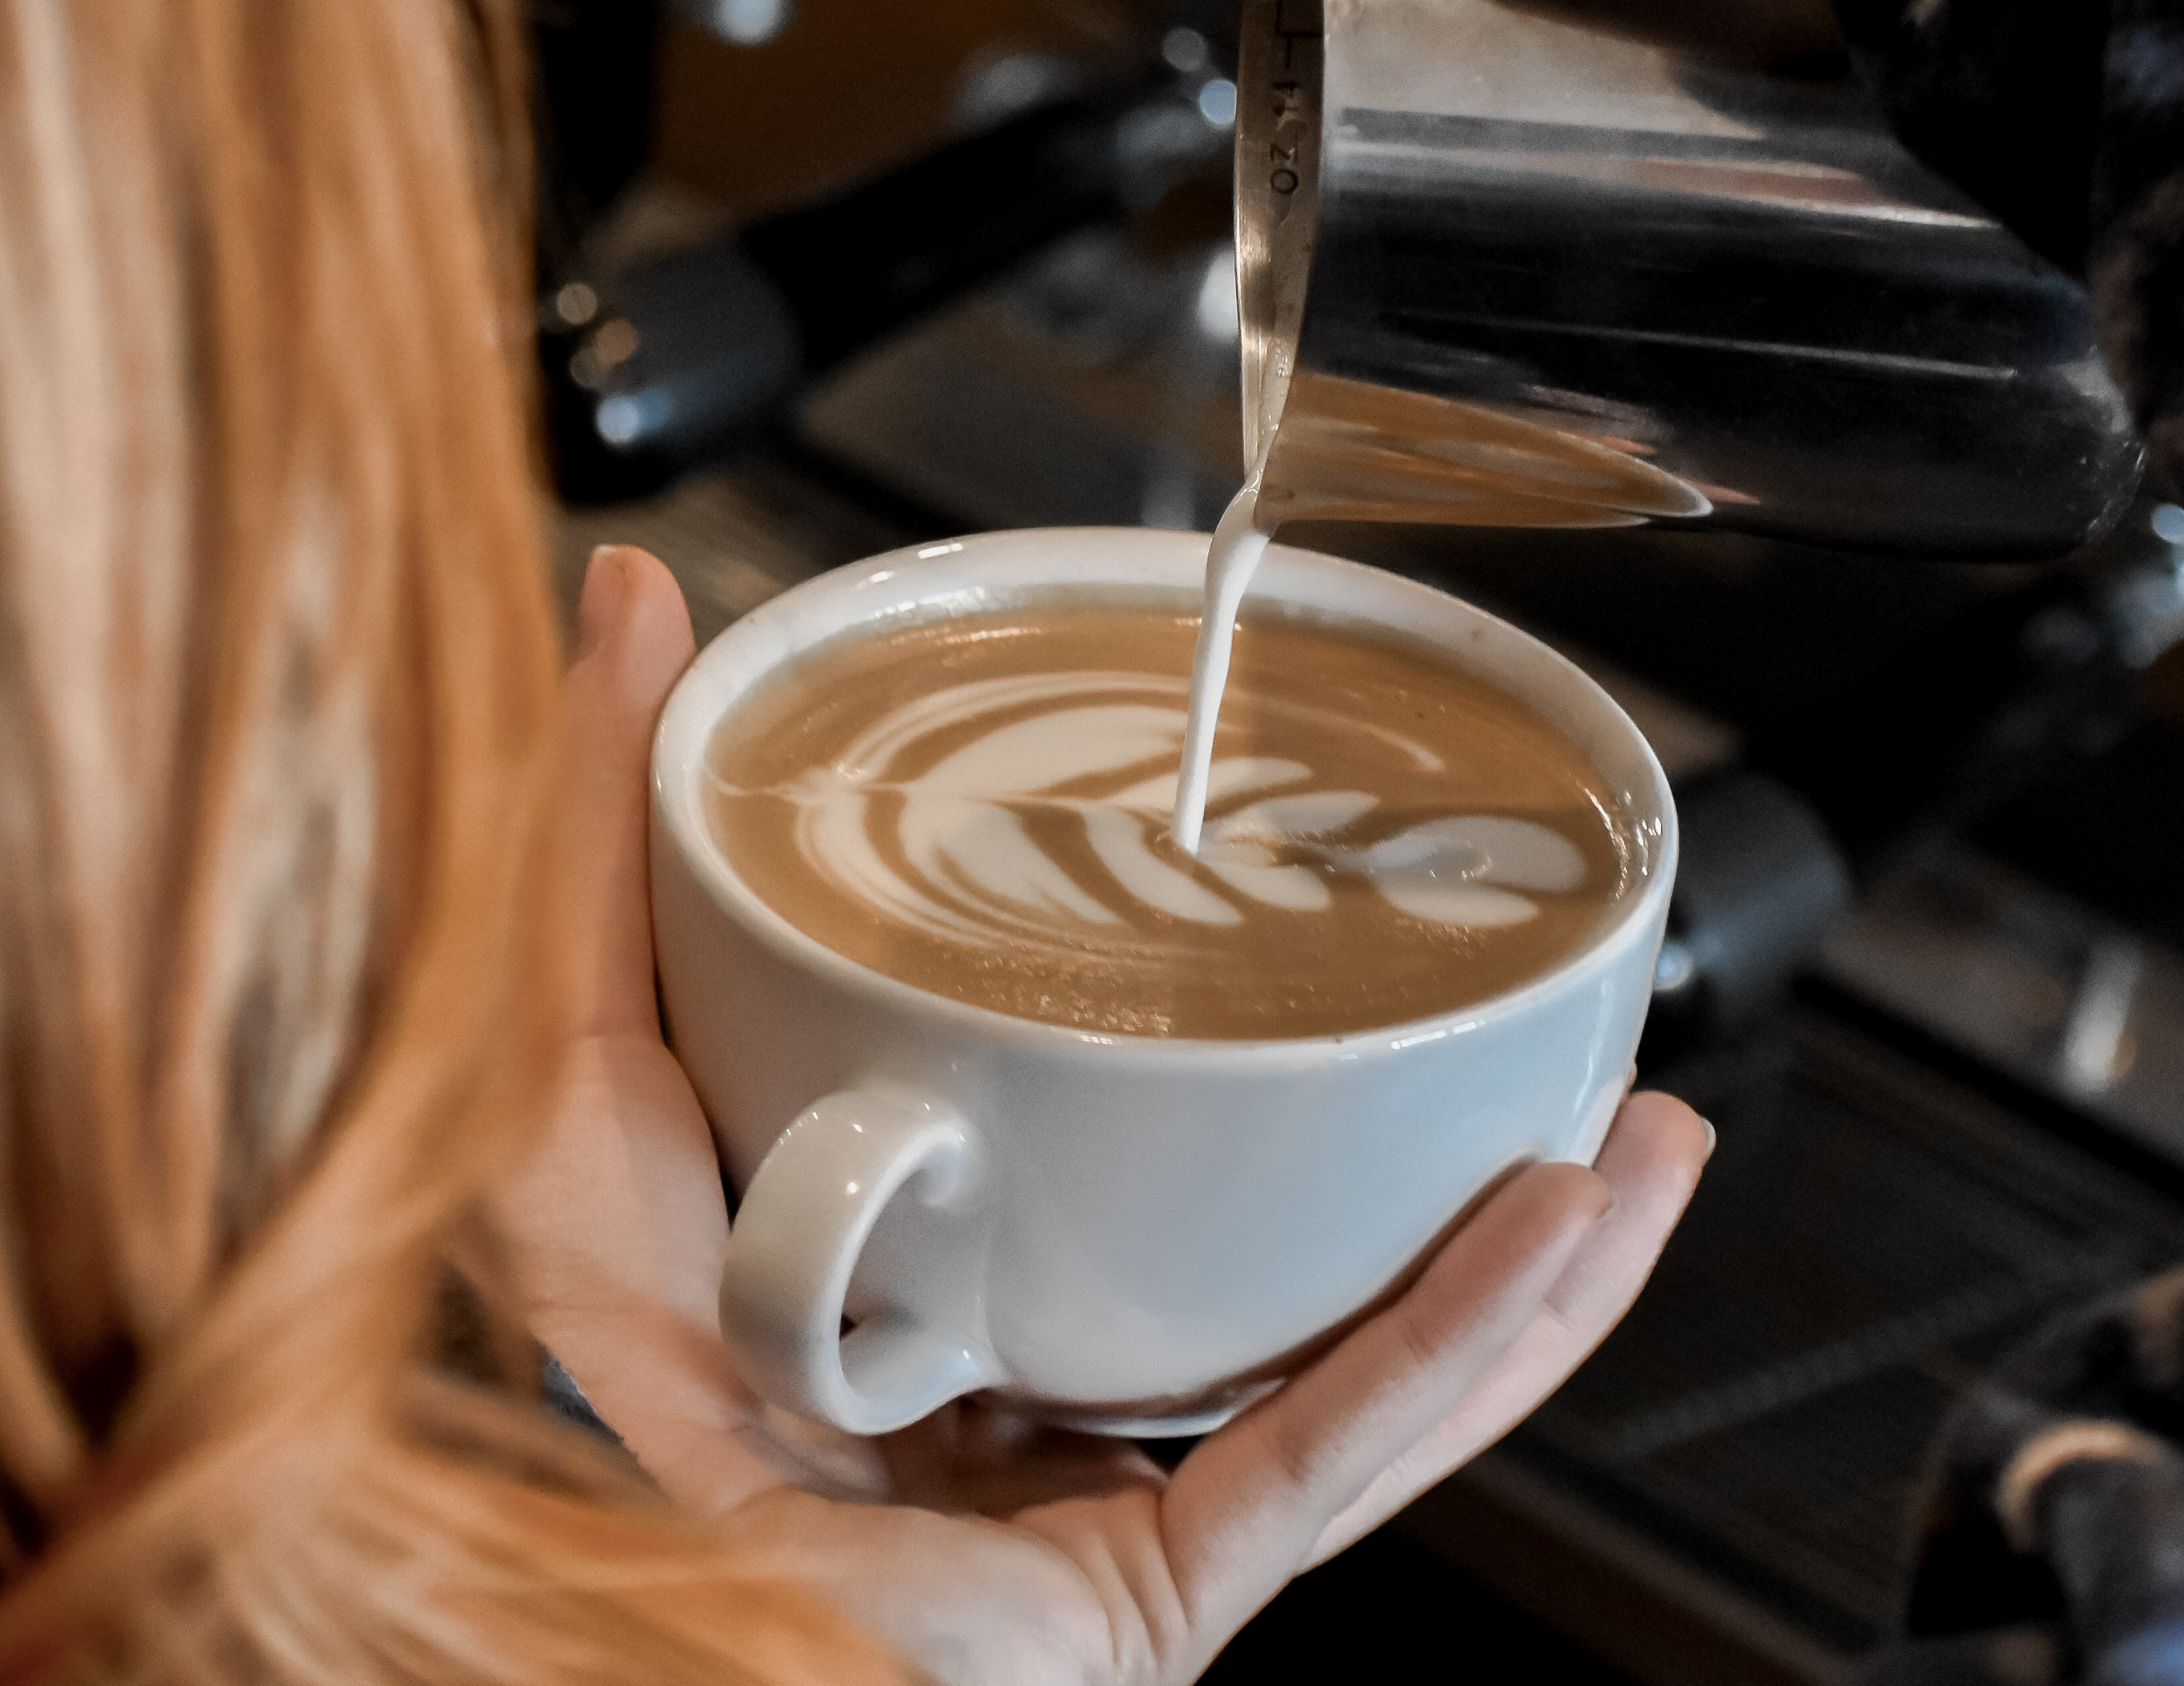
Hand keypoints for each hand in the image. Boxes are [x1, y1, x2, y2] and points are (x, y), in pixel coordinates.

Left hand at [497, 544, 1712, 1685]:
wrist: (552, 1645)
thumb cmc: (541, 1390)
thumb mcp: (563, 1065)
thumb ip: (599, 841)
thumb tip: (635, 602)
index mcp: (943, 1279)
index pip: (1136, 1148)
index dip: (1244, 1037)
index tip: (1319, 906)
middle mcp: (1042, 1402)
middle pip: (1293, 1266)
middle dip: (1450, 1167)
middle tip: (1537, 1027)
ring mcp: (1113, 1511)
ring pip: (1371, 1374)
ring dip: (1528, 1269)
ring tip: (1641, 1145)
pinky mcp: (1155, 1598)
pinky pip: (1334, 1456)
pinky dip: (1462, 1340)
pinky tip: (1568, 1224)